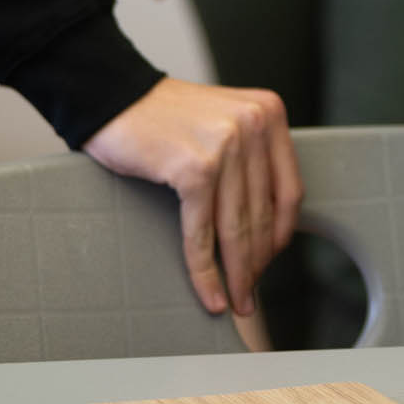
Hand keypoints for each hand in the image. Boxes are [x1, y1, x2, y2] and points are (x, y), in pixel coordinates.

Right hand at [84, 77, 301, 317]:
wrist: (114, 100)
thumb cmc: (165, 120)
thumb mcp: (224, 124)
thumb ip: (250, 158)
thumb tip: (268, 227)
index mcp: (269, 113)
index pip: (289, 189)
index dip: (282, 234)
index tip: (270, 263)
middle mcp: (254, 124)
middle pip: (264, 214)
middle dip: (257, 263)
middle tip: (251, 296)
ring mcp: (226, 145)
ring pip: (237, 228)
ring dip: (236, 275)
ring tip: (236, 302)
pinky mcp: (195, 168)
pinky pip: (203, 233)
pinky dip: (205, 270)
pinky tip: (209, 294)